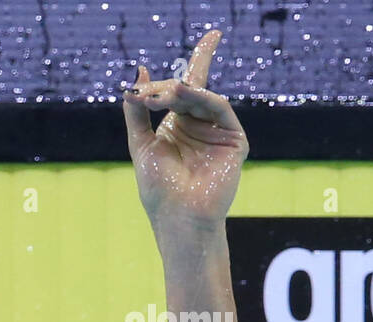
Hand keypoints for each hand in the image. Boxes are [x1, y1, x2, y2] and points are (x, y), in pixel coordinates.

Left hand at [122, 29, 248, 231]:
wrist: (178, 217)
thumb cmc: (158, 189)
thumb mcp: (141, 144)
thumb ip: (138, 111)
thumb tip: (137, 74)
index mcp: (178, 125)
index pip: (186, 87)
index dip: (195, 61)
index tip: (176, 54)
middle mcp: (200, 125)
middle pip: (192, 89)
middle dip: (169, 86)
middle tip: (150, 90)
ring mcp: (219, 132)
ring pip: (203, 98)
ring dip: (183, 91)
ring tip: (164, 91)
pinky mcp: (234, 140)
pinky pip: (220, 110)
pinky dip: (201, 99)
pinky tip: (180, 96)